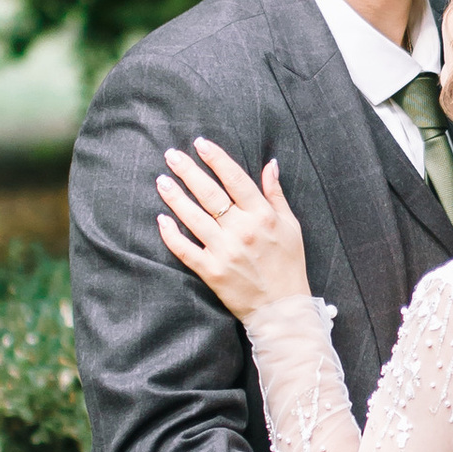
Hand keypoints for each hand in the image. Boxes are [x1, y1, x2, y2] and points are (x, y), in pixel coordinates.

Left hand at [154, 141, 312, 320]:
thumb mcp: (290, 225)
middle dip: (188, 170)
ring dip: (175, 196)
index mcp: (262, 215)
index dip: (216, 158)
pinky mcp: (212, 271)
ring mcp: (224, 251)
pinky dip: (172, 234)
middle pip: (209, 193)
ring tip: (161, 180)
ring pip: (193, 217)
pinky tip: (162, 219)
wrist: (283, 308)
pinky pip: (185, 250)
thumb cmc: (289, 264)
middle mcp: (241, 230)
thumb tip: (270, 164)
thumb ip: (276, 194)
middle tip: (171, 155)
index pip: (234, 178)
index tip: (200, 143)